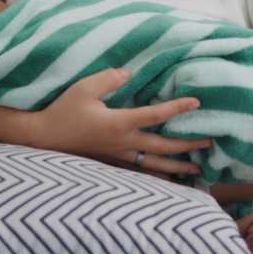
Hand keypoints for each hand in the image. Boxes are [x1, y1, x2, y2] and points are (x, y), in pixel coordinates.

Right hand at [33, 68, 211, 179]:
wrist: (43, 138)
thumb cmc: (63, 110)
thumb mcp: (84, 87)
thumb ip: (109, 78)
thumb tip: (130, 74)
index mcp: (119, 123)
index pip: (156, 116)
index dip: (177, 108)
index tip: (196, 102)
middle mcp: (123, 143)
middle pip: (162, 147)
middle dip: (187, 145)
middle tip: (209, 143)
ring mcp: (117, 156)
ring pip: (153, 165)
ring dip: (177, 167)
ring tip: (197, 170)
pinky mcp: (110, 162)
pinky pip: (139, 171)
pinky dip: (157, 176)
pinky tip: (168, 179)